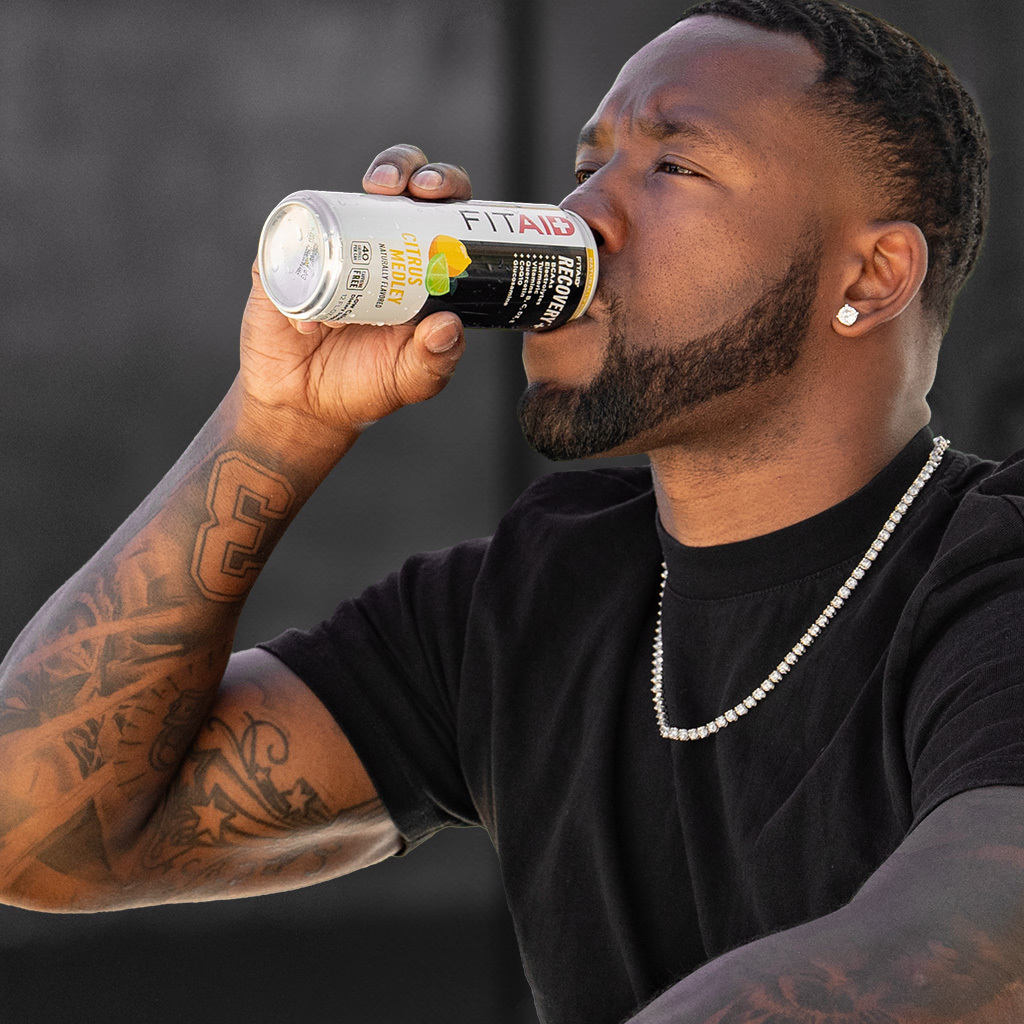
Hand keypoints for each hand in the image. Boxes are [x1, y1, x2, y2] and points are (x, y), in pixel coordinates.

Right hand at [239, 146, 473, 441]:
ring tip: (374, 195)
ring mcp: (327, 245)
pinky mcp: (282, 258)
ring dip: (360, 185)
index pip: (440, 211)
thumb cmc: (365, 385)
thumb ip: (434, 361)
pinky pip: (289, 234)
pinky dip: (301, 242)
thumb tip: (447, 326)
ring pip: (343, 193)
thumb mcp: (409, 379)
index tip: (440, 194)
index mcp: (418, 266)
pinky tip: (319, 267)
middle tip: (408, 188)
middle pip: (398, 185)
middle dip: (405, 167)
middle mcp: (375, 244)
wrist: (302, 404)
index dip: (446, 186)